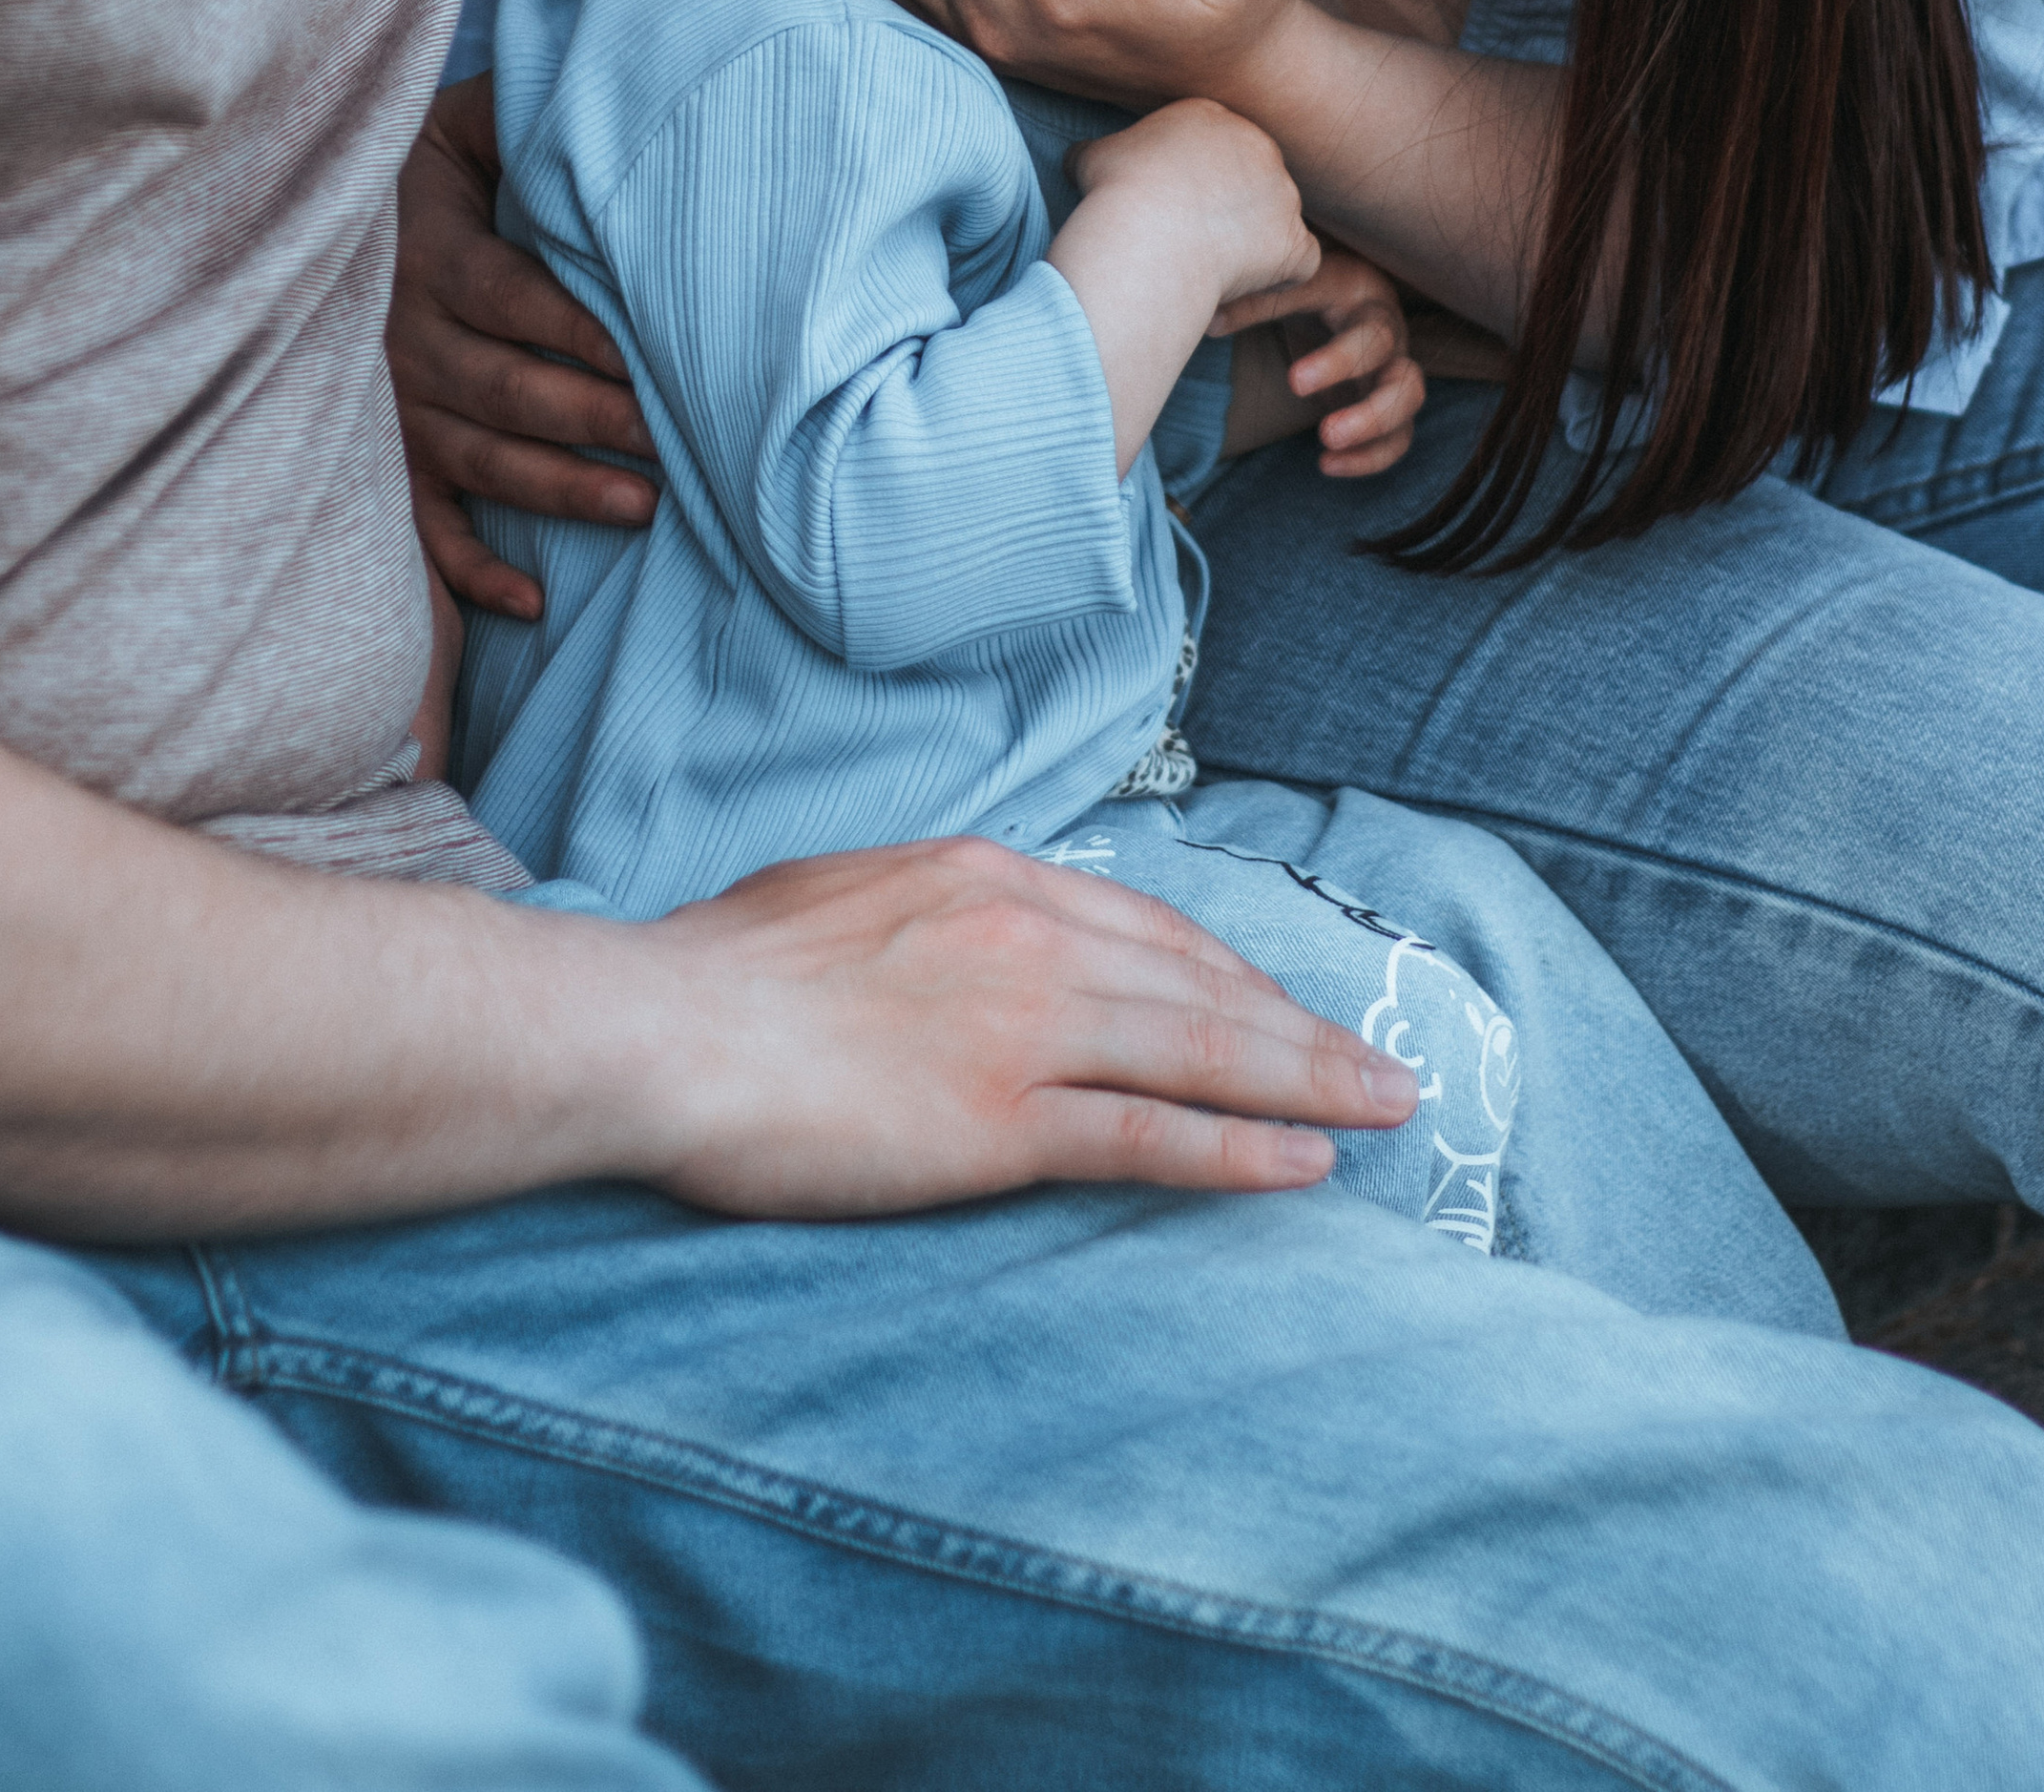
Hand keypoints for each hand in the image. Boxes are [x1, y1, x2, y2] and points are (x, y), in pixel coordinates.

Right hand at [388, 76, 655, 618]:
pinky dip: (474, 571)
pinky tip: (534, 601)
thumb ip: (530, 114)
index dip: (575, 330)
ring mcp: (393, 409)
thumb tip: (609, 94)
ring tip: (644, 508)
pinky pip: (425, 527)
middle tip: (673, 441)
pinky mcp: (389, 460)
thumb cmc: (440, 164)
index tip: (647, 353)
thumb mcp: (474, 120)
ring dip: (560, 491)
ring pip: (479, 460)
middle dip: (592, 420)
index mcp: (429, 257)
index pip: (508, 297)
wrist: (330, 210)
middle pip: (503, 389)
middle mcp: (403, 339)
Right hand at [634, 836, 1423, 1213]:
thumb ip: (912, 914)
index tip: (1285, 1010)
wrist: (658, 1023)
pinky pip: (1149, 1134)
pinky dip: (1239, 1149)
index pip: (1146, 927)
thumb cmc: (714, 971)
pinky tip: (1306, 1165)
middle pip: (1199, 985)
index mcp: (986, 878)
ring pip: (1202, 1052)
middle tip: (1381, 1065)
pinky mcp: (999, 1119)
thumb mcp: (835, 898)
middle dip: (1303, 1028)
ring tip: (1385, 1109)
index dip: (1229, 975)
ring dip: (1310, 1083)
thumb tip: (928, 934)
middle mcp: (1026, 935)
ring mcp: (1020, 1026)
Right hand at [1069, 100, 1319, 310]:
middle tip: (1191, 239)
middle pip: (1251, 177)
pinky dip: (1277, 279)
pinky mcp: (1296, 242)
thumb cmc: (1117, 192)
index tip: (1169, 208)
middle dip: (1229, 207)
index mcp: (1212, 117)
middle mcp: (1259, 145)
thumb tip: (1080, 158)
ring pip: (1276, 219)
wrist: (1148, 232)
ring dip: (1253, 243)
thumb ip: (1099, 152)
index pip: (1214, 147)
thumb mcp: (1093, 157)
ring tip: (1209, 268)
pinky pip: (1299, 262)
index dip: (1195, 181)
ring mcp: (1284, 194)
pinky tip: (1240, 288)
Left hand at [1215, 245, 1427, 479]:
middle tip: (1326, 431)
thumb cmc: (1308, 286)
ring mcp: (1394, 366)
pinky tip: (1327, 466)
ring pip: (1409, 400)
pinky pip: (1398, 435)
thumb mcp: (1286, 284)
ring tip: (1328, 445)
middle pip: (1396, 363)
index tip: (1295, 384)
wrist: (1340, 294)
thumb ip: (1255, 300)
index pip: (1357, 325)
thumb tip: (1210, 321)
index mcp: (1360, 293)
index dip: (1333, 359)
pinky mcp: (1392, 401)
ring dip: (1374, 428)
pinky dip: (1371, 457)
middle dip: (1365, 404)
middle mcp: (1387, 330)